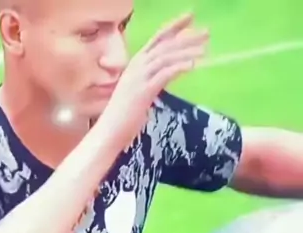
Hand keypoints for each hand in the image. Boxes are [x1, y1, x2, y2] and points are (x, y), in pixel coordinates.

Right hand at [98, 13, 208, 149]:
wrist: (109, 131)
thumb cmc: (123, 117)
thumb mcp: (139, 92)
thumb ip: (152, 80)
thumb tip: (167, 75)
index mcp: (135, 64)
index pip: (157, 39)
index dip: (174, 27)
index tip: (190, 17)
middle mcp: (137, 66)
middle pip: (165, 44)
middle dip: (187, 36)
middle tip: (207, 32)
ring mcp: (139, 77)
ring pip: (166, 56)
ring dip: (187, 51)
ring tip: (204, 50)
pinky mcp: (144, 90)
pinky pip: (164, 73)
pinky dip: (179, 66)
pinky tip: (192, 64)